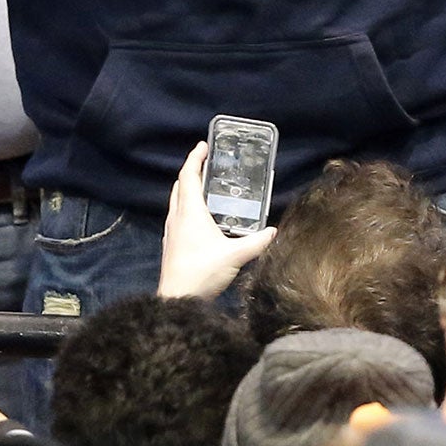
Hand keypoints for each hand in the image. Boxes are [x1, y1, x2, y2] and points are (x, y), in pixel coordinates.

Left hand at [158, 140, 275, 298]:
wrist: (177, 299)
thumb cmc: (201, 273)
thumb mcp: (234, 257)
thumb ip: (256, 243)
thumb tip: (274, 231)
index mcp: (189, 212)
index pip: (188, 176)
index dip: (195, 158)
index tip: (203, 146)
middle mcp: (177, 217)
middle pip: (180, 185)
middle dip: (192, 171)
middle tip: (207, 165)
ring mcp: (172, 231)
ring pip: (177, 201)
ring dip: (188, 189)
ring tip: (205, 187)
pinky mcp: (171, 244)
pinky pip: (177, 216)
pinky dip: (187, 207)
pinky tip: (200, 218)